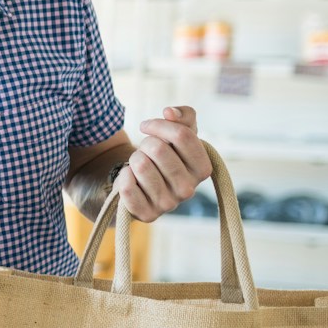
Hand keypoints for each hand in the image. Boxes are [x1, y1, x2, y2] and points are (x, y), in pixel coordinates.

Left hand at [118, 105, 211, 221]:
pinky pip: (127, 186)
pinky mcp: (147, 215)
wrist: (143, 185)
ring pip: (140, 164)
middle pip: (157, 148)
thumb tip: (170, 112)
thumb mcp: (178, 134)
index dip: (159, 125)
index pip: (182, 135)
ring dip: (134, 159)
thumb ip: (183, 116)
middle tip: (145, 151)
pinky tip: (130, 179)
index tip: (146, 125)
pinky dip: (123, 176)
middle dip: (145, 143)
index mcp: (203, 168)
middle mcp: (189, 189)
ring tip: (139, 165)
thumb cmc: (164, 156)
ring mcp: (169, 204)